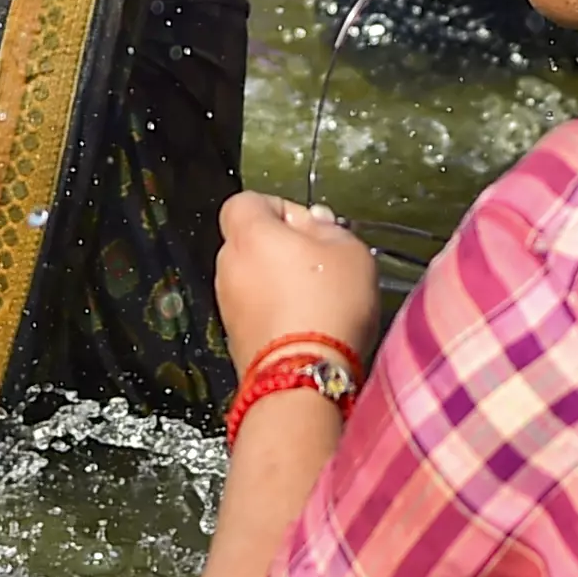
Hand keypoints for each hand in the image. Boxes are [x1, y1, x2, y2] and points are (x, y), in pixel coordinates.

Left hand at [211, 189, 382, 371]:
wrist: (303, 375)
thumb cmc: (327, 307)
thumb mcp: (350, 251)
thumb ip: (329, 227)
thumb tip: (315, 222)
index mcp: (249, 233)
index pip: (247, 201)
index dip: (281, 209)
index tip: (312, 227)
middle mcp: (228, 264)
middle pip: (251, 242)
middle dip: (283, 249)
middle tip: (322, 264)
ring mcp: (227, 302)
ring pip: (253, 278)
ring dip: (280, 283)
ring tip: (320, 301)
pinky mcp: (234, 335)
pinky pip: (256, 310)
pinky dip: (277, 312)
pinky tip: (308, 326)